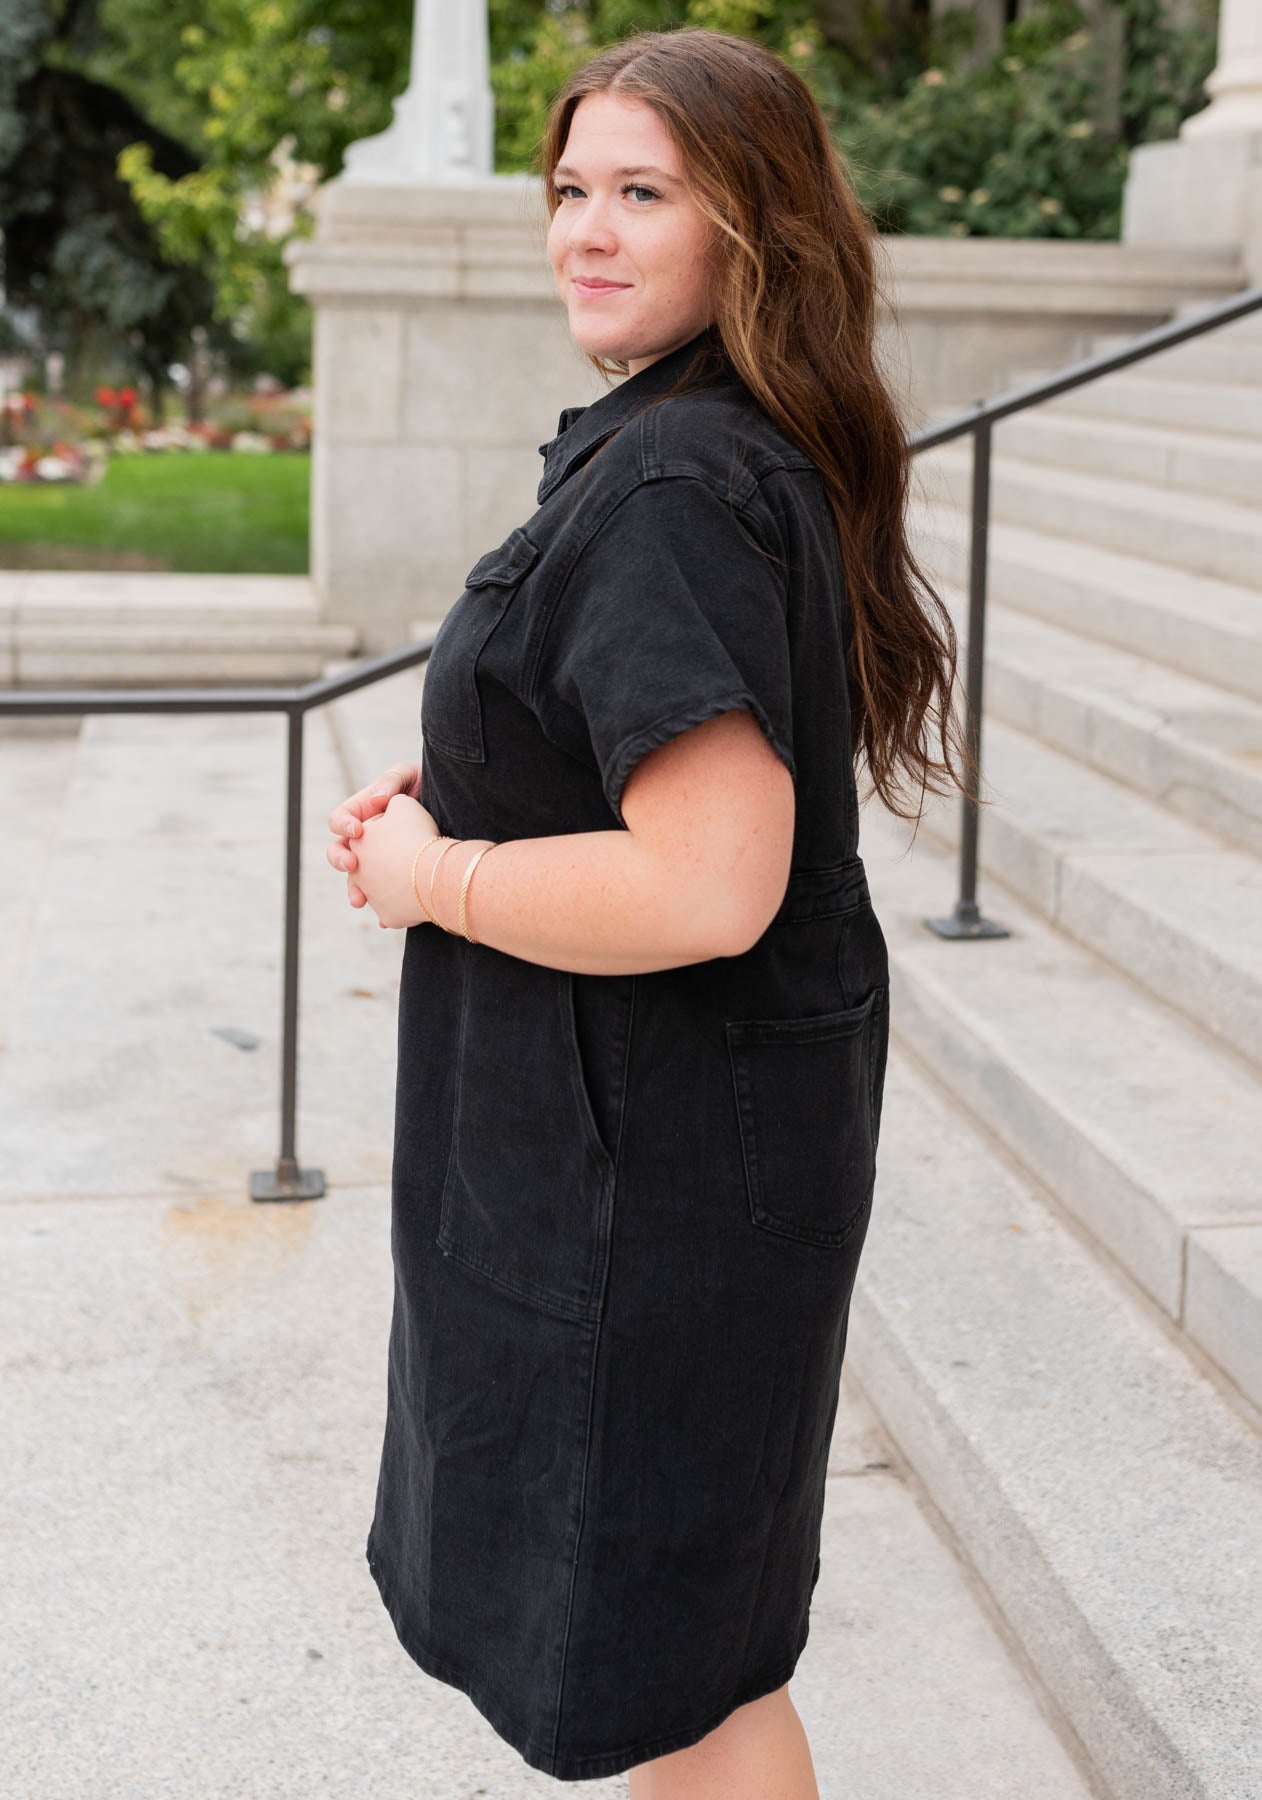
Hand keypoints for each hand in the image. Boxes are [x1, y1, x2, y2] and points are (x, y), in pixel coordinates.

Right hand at [327, 762, 420, 908]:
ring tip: (360, 900)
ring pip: (358, 879)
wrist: (456, 811)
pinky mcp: (394, 878)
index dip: (344, 825)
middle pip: (340, 851)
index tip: (358, 830)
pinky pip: (383, 897)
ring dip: (354, 890)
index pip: (341, 819)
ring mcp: (379, 861)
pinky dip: (382, 909)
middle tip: (352, 866)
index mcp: (364, 813)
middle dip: (341, 860)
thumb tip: (375, 799)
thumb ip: (392, 781)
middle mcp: (367, 839)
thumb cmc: (429, 786)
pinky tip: (386, 919)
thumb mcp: (410, 776)